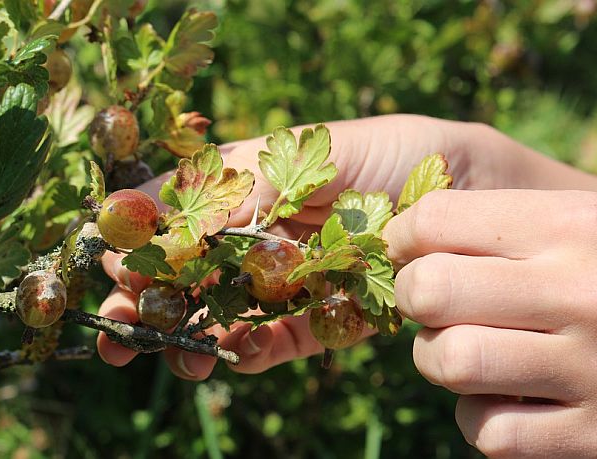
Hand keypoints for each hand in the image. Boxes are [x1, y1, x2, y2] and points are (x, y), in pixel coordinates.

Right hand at [97, 114, 527, 376]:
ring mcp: (298, 276)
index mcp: (263, 182)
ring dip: (194, 332)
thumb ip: (260, 178)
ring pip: (229, 309)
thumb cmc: (410, 153)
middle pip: (196, 267)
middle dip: (151, 297)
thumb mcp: (332, 149)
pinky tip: (231, 356)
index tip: (112, 260)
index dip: (145, 237)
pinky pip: (283, 336)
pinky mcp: (333, 314)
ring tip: (177, 353)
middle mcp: (272, 231)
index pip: (185, 211)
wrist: (484, 197)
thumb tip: (184, 213)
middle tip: (119, 327)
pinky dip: (254, 349)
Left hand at [386, 188, 596, 457]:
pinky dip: (478, 418)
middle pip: (429, 290)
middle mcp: (590, 291)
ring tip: (464, 350)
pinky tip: (503, 398)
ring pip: (449, 361)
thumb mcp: (573, 228)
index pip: (435, 219)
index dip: (403, 239)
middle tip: (432, 303)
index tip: (408, 253)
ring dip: (438, 360)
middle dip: (413, 299)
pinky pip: (487, 431)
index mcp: (576, 224)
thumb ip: (493, 224)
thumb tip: (396, 236)